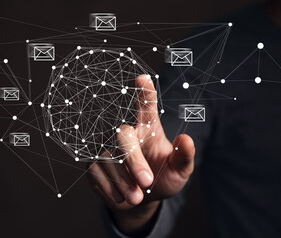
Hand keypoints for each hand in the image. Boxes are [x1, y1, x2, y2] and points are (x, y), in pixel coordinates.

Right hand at [87, 74, 194, 233]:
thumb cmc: (163, 178)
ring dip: (123, 181)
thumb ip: (184, 157)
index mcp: (148, 129)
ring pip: (108, 158)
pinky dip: (110, 188)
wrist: (141, 201)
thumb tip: (187, 139)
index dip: (144, 92)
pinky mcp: (93, 164)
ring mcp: (106, 148)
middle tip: (147, 182)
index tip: (143, 78)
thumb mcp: (179, 171)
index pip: (145, 106)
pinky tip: (121, 197)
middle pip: (122, 136)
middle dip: (133, 161)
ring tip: (137, 197)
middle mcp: (126, 134)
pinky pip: (96, 173)